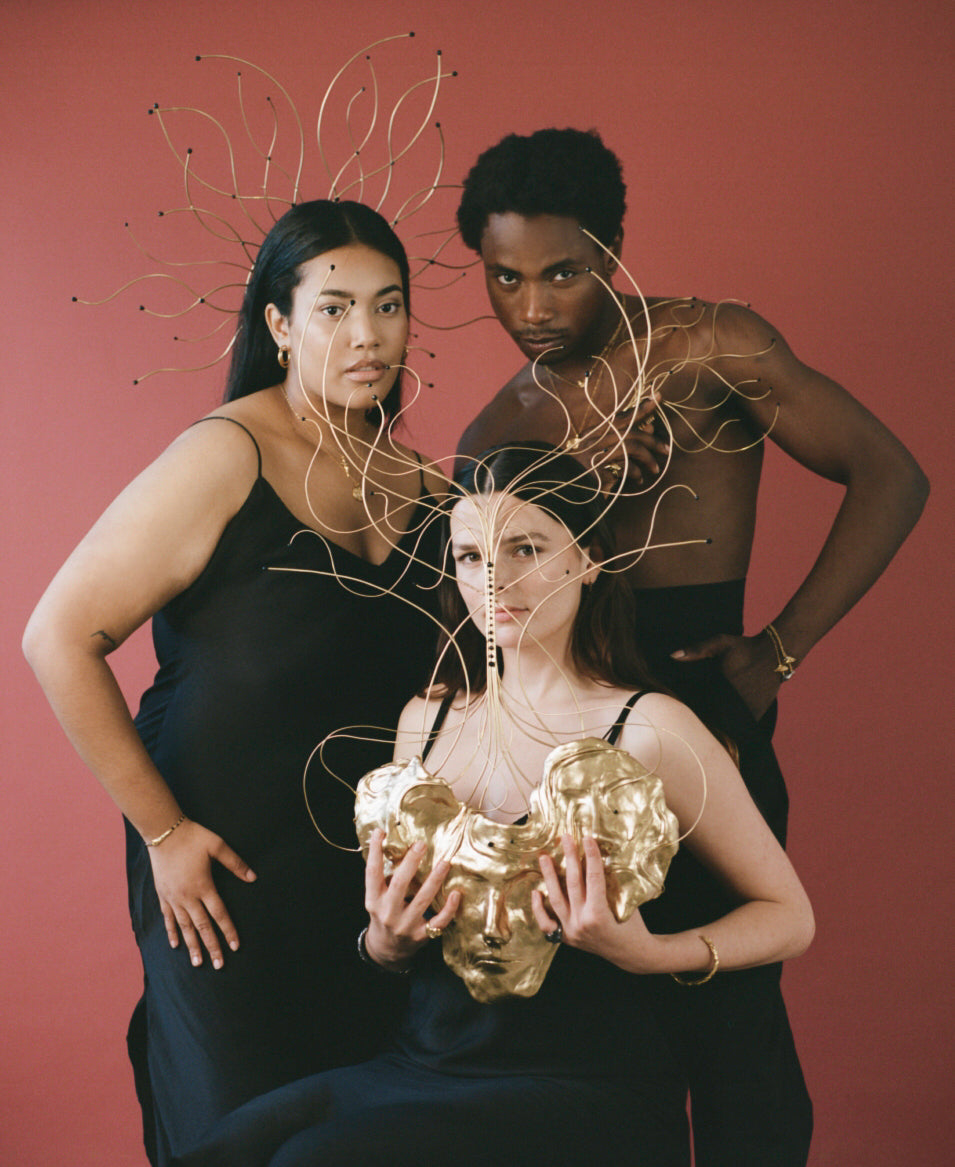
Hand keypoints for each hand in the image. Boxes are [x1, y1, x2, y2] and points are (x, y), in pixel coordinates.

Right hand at [148, 819, 256, 968]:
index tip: (235, 947)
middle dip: (211, 947)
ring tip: (198, 963)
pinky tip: (176, 945)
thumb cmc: (193, 837)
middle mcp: (188, 897)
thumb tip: (253, 877)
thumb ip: (235, 863)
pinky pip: (168, 918)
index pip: (219, 915)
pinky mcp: (163, 895)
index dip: (228, 931)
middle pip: (202, 927)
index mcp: (204, 886)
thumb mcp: (218, 846)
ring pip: (185, 927)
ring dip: (192, 946)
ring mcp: (173, 898)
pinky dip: (172, 932)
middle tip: (218, 965)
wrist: (164, 832)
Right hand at [363, 830, 459, 969]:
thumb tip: (397, 845)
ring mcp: (405, 925)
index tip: (381, 832)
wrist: (386, 950)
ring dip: (434, 880)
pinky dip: (448, 908)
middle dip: (410, 863)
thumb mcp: (377, 898)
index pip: (372, 873)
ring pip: (422, 900)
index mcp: (374, 899)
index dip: (375, 851)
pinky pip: (438, 921)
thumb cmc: (384, 915)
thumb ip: (384, 878)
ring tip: (445, 863)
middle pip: (399, 884)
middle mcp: (387, 912)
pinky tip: (455, 893)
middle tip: (421, 844)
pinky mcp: (421, 935)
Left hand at [533, 835, 666, 974]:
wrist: (632, 954)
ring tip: (544, 857)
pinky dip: (539, 909)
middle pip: (573, 883)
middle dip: (570, 857)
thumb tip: (597, 858)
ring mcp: (571, 931)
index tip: (587, 838)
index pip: (593, 878)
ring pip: (556, 899)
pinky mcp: (566, 938)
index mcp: (599, 915)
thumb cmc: (634, 926)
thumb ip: (611, 884)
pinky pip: (547, 924)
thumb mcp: (626, 903)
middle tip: (566, 838)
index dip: (591, 856)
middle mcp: (582, 923)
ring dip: (549, 877)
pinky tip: (536, 892)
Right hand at [590, 395, 669, 487]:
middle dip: (653, 440)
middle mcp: (595, 439)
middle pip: (631, 431)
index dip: (642, 407)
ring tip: (655, 469)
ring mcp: (596, 453)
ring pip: (631, 447)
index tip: (658, 397)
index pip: (622, 415)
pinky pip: (626, 467)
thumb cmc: (587, 470)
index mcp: (595, 431)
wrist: (566, 489)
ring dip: (648, 458)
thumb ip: (625, 438)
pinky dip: (636, 473)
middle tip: (666, 450)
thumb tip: (650, 426)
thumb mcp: (604, 451)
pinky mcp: (600, 470)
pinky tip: (639, 480)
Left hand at [671, 632, 781, 719]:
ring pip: (728, 725)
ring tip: (710, 722)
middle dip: (704, 720)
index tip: (686, 711)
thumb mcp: (720, 643)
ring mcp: (747, 709)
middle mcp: (734, 701)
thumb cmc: (744, 647)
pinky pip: (742, 724)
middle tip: (695, 720)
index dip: (692, 712)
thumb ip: (697, 650)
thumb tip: (672, 656)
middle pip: (714, 719)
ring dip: (720, 725)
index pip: (701, 707)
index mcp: (722, 687)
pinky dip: (734, 725)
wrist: (775, 653)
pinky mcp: (757, 712)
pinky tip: (726, 720)